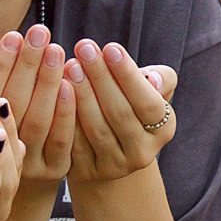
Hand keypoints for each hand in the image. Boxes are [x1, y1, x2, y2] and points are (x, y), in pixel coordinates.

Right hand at [0, 25, 73, 189]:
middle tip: (40, 32)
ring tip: (56, 50)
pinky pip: (61, 139)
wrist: (9, 189)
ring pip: (38, 119)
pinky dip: (66, 111)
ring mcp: (27, 164)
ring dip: (48, 82)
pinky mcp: (54, 171)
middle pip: (14, 102)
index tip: (13, 35)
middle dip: (28, 64)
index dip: (0, 64)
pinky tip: (71, 84)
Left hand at [64, 40, 180, 187]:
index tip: (110, 47)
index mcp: (163, 129)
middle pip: (120, 114)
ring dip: (81, 94)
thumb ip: (160, 78)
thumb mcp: (151, 89)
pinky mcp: (87, 172)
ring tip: (70, 65)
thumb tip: (153, 80)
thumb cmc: (130, 102)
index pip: (148, 102)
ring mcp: (115, 166)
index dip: (128, 76)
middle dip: (100, 78)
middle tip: (83, 48)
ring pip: (97, 129)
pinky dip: (66, 116)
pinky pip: (74, 144)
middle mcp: (143, 153)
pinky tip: (56, 91)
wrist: (110, 145)